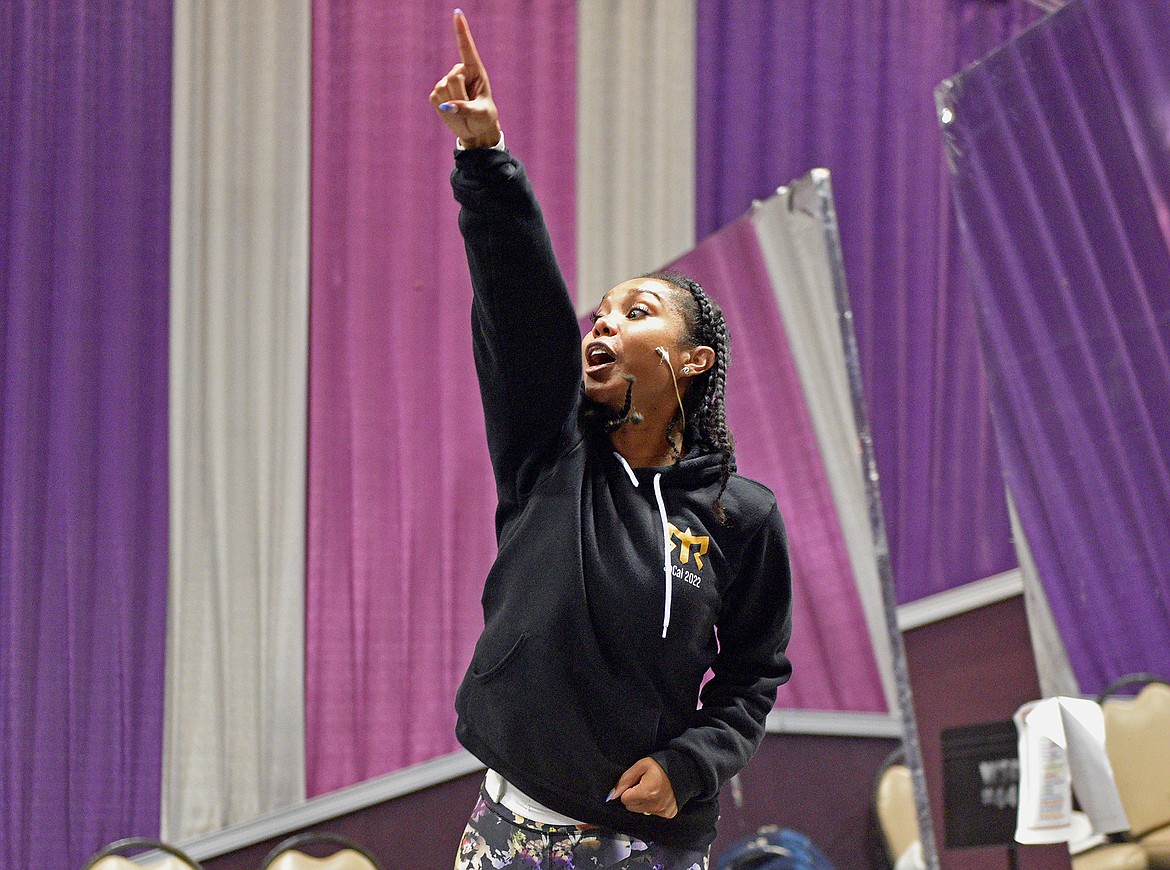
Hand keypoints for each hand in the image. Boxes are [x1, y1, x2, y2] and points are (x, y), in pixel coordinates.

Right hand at [429, 10, 500, 148]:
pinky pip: (435, 98)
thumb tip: (446, 107)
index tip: (457, 13)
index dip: (461, 31)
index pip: (467, 48)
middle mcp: (459, 71)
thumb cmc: (484, 118)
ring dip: (453, 104)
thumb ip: (466, 109)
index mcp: (475, 70)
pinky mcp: (436, 93)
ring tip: (461, 109)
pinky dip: (443, 109)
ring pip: (443, 88)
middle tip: (469, 106)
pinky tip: (451, 111)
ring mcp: (446, 81)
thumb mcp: (481, 114)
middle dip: (460, 96)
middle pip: (453, 78)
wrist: (475, 130)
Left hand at [609, 757, 678, 818]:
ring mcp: (663, 811)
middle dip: (633, 797)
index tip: (636, 783)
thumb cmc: (660, 766)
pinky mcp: (668, 814)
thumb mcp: (640, 766)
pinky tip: (659, 796)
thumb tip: (612, 795)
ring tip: (652, 790)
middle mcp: (655, 806)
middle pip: (631, 807)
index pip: (625, 799)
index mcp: (647, 793)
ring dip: (643, 802)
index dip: (628, 789)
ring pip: (641, 811)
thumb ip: (624, 780)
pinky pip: (652, 813)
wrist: (683, 770)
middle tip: (643, 785)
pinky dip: (653, 806)